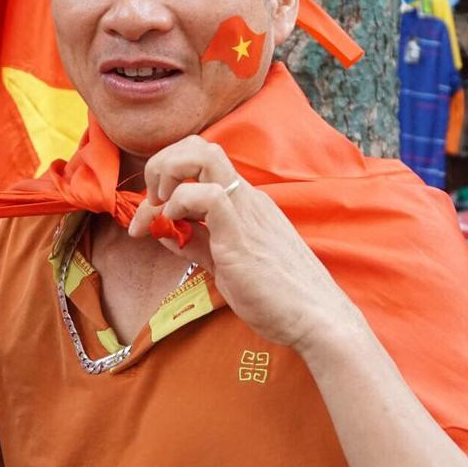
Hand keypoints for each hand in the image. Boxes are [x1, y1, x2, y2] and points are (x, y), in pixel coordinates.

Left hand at [127, 136, 358, 351]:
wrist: (318, 319)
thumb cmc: (279, 298)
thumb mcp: (228, 267)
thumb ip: (198, 245)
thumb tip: (166, 231)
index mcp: (246, 204)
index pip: (202, 163)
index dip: (167, 177)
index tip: (150, 214)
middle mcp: (246, 198)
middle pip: (199, 147)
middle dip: (162, 165)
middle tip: (150, 203)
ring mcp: (246, 211)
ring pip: (203, 156)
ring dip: (167, 175)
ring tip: (158, 209)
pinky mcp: (241, 233)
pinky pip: (207, 194)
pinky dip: (180, 201)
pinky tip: (173, 225)